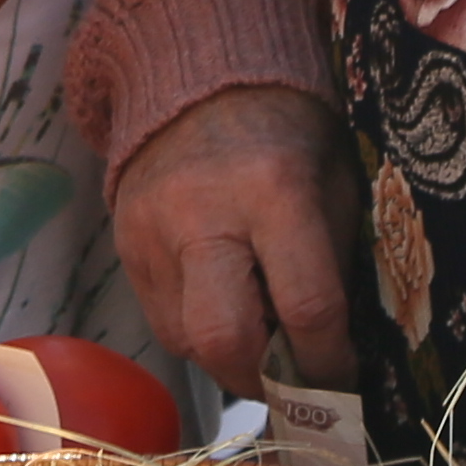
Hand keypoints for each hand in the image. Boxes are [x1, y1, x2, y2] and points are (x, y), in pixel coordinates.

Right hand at [109, 82, 362, 390]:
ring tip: (259, 338)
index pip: (305, 307)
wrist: (204, 82)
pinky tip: (225, 307)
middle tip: (291, 383)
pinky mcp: (122, 246)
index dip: (329, 362)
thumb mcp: (336, 185)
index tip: (343, 381)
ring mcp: (150, 232)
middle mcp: (201, 213)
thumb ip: (334, 266)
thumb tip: (332, 355)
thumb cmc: (290, 136)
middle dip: (263, 379)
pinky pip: (161, 322)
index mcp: (273, 190)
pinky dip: (198, 333)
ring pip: (185, 342)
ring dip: (228, 358)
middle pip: (223, 339)